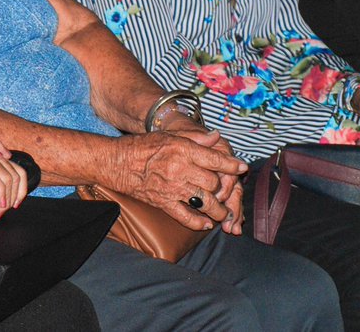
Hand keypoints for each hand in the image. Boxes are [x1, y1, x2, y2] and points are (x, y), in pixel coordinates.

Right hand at [109, 129, 247, 231]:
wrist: (117, 162)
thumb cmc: (143, 147)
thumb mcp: (170, 136)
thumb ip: (195, 139)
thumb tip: (217, 137)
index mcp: (182, 150)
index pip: (215, 159)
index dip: (231, 165)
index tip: (242, 168)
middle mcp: (180, 169)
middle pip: (213, 183)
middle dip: (223, 188)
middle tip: (227, 190)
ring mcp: (172, 188)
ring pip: (205, 202)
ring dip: (218, 210)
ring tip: (223, 213)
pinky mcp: (163, 202)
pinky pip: (185, 217)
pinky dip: (198, 222)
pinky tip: (206, 223)